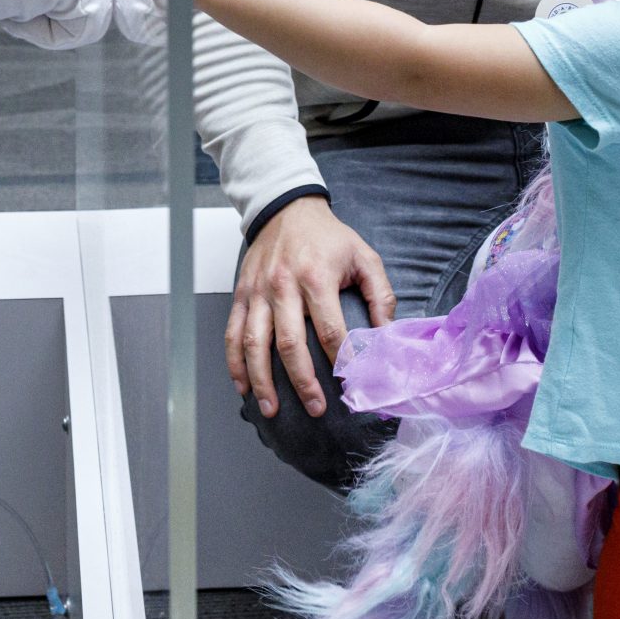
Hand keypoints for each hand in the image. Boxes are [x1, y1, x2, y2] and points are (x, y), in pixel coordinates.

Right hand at [227, 195, 395, 417]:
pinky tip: (244, 386)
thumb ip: (381, 295)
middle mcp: (283, 286)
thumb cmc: (328, 236)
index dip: (342, 361)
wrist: (286, 208)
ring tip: (272, 410)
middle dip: (302, 382)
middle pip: (290, 343)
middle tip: (316, 408)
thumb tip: (387, 335)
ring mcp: (258, 291)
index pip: (330, 330)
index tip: (351, 384)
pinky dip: (235, 363)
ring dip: (262, 380)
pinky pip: (232, 333)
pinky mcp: (241, 294)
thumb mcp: (364, 257)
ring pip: (254, 343)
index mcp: (316, 277)